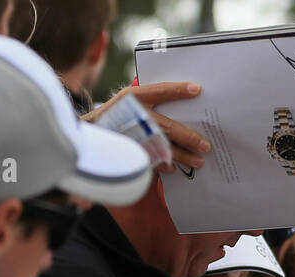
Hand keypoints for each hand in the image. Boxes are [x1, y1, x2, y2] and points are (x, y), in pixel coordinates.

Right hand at [85, 82, 209, 172]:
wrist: (89, 131)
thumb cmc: (115, 114)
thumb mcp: (128, 100)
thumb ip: (149, 98)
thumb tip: (182, 97)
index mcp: (133, 98)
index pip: (160, 91)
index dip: (178, 90)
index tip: (197, 90)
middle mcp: (134, 116)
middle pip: (168, 127)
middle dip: (189, 137)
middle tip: (205, 145)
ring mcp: (132, 136)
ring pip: (163, 148)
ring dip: (183, 156)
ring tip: (199, 162)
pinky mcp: (129, 152)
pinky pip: (151, 162)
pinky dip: (164, 166)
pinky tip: (174, 168)